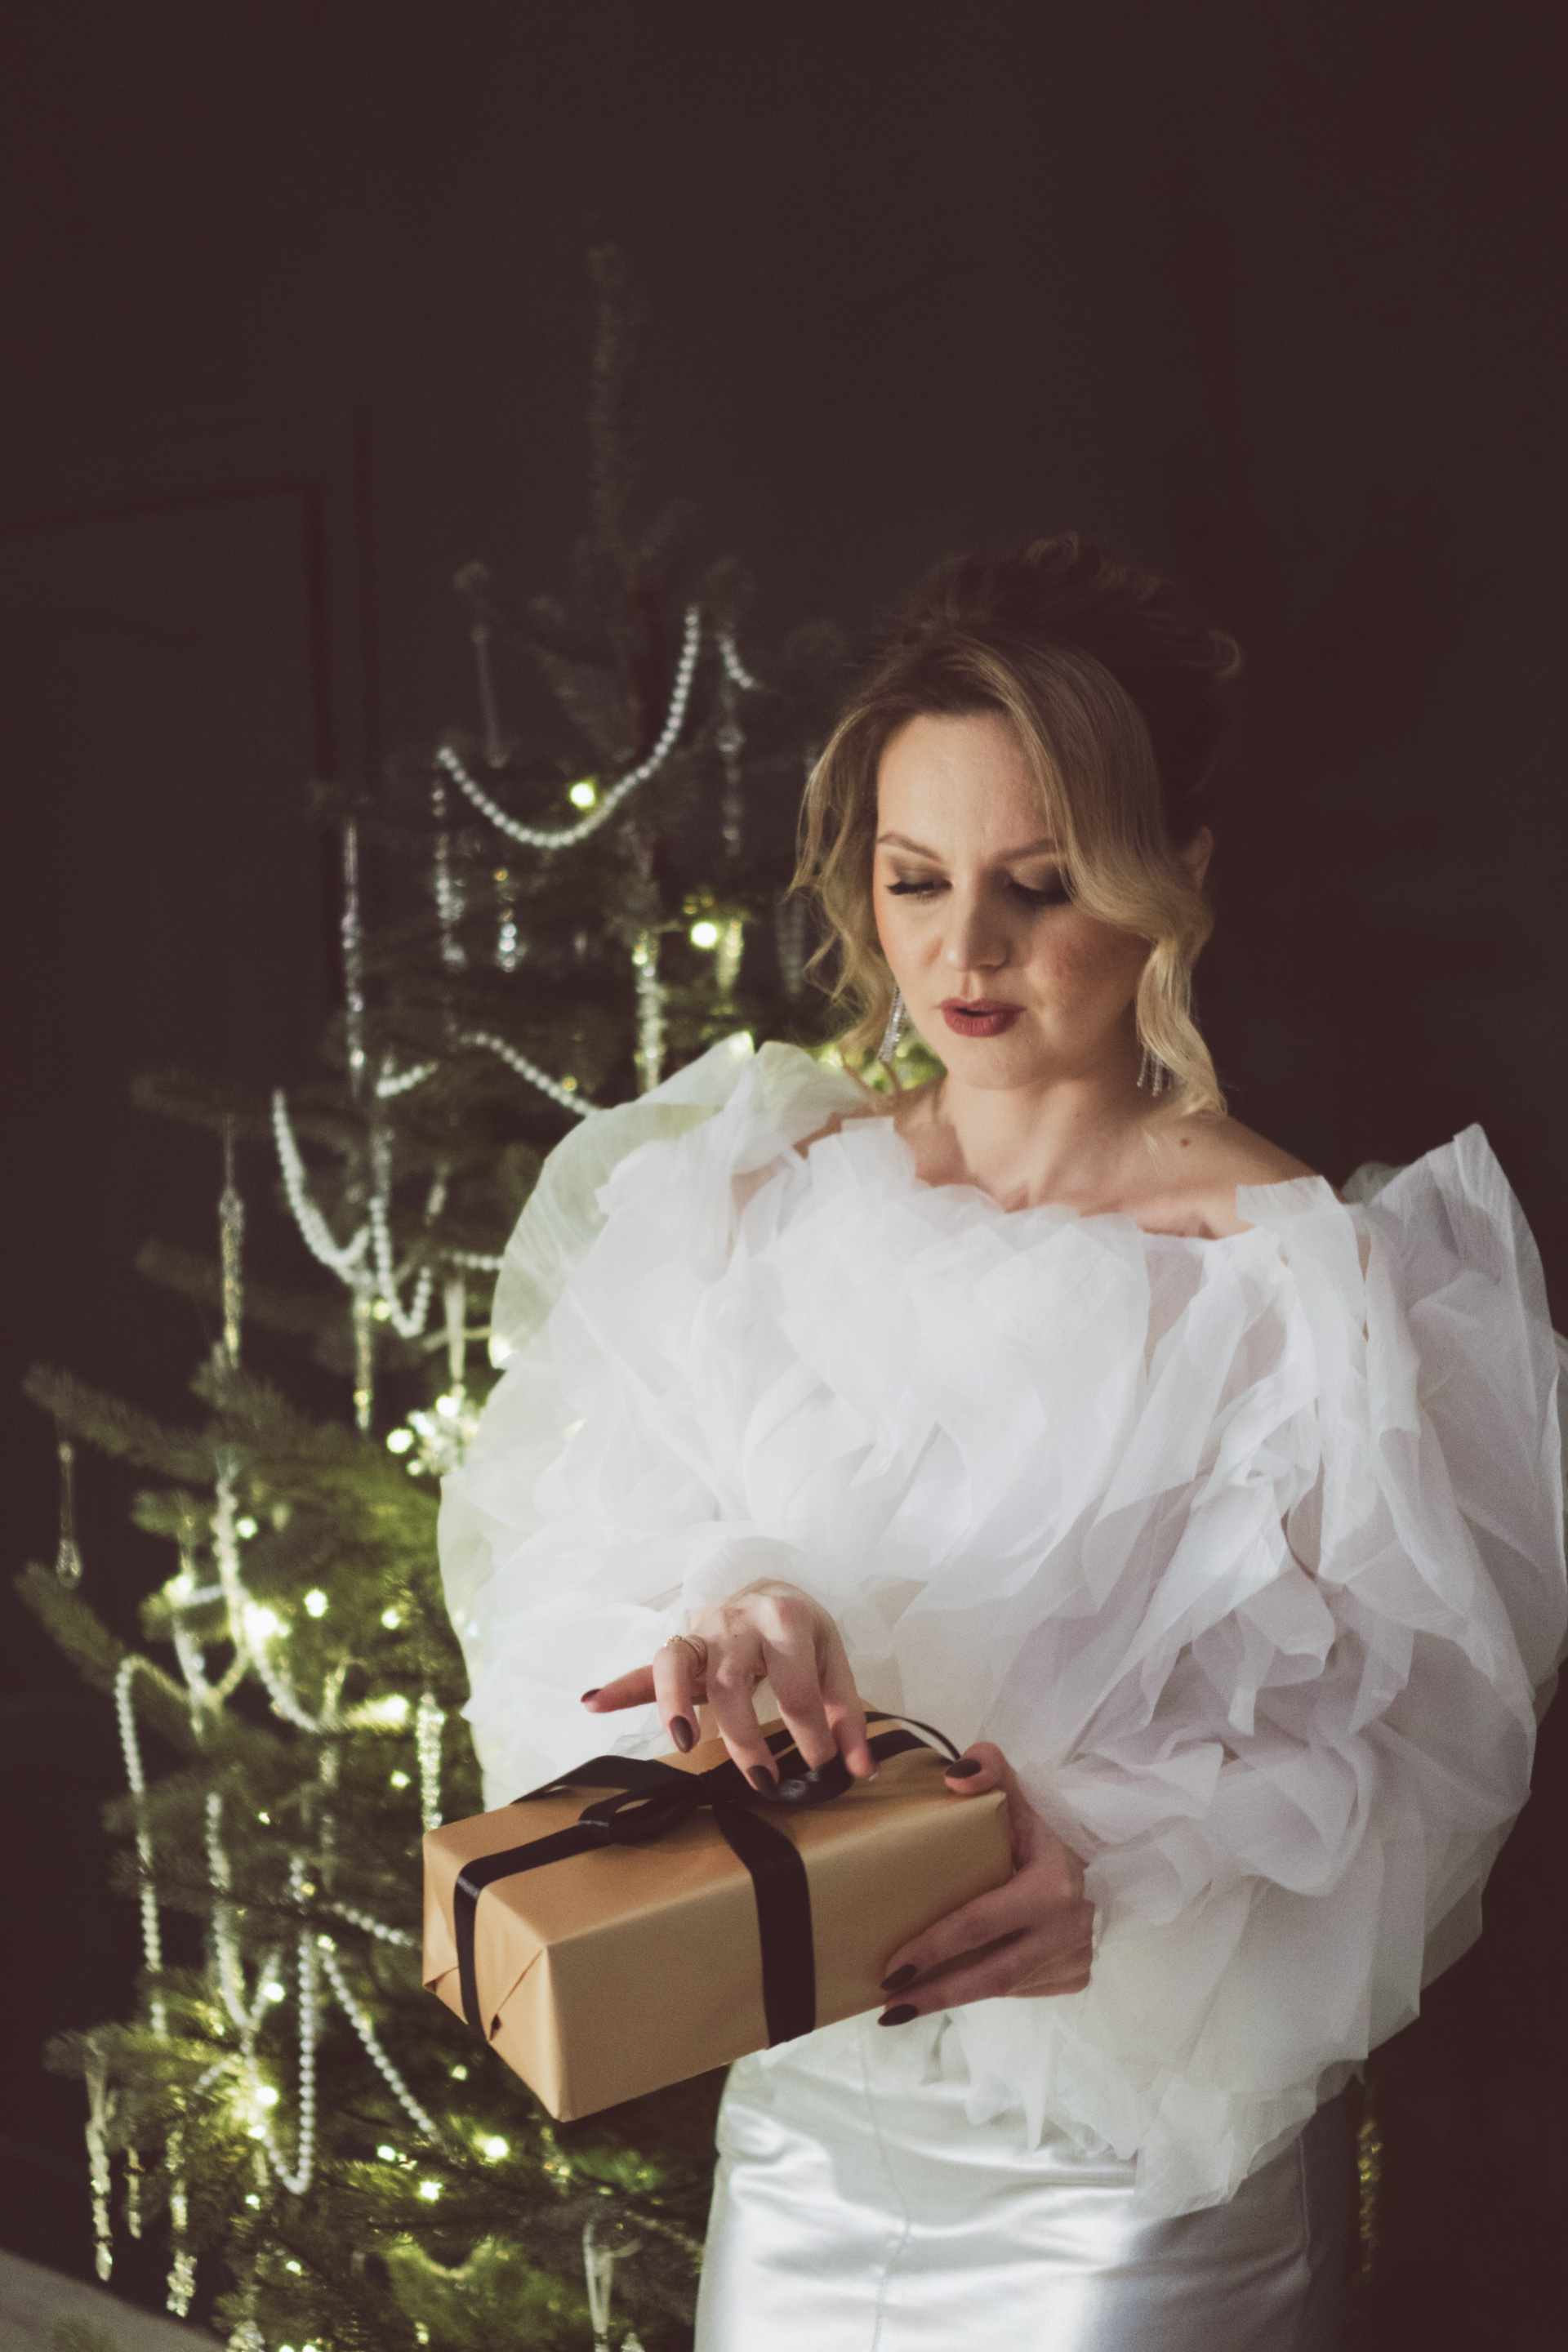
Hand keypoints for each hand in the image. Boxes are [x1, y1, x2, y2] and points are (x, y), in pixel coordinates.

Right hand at [581, 1580, 873, 1791]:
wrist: (767, 1587)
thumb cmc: (800, 1632)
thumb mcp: (832, 1660)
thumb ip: (847, 1715)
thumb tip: (860, 1769)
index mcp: (786, 1619)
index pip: (797, 1689)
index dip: (812, 1735)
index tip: (823, 1766)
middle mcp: (738, 1621)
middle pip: (734, 1683)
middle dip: (747, 1737)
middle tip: (766, 1781)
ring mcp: (702, 1631)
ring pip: (681, 1666)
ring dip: (675, 1706)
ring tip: (685, 1743)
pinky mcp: (679, 1646)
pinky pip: (647, 1667)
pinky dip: (619, 1686)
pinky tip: (594, 1702)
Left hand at [876, 1743, 1092, 2020]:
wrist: (1080, 1854)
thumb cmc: (1032, 1826)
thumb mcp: (1011, 1791)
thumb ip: (987, 1768)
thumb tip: (955, 1776)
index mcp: (1052, 1884)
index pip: (982, 1924)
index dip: (934, 1948)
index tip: (891, 1969)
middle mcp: (1069, 1927)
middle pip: (992, 1974)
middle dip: (937, 1993)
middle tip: (889, 2006)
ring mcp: (1075, 1957)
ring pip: (1004, 1989)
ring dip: (953, 1999)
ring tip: (904, 2006)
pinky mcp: (1074, 1976)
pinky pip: (1020, 1992)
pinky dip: (981, 1995)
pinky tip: (948, 1992)